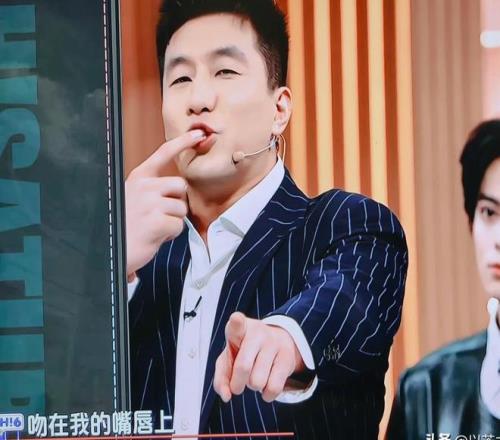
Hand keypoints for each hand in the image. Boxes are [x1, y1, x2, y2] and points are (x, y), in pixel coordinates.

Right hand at [125, 130, 205, 275]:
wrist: (111, 251)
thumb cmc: (126, 226)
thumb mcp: (135, 199)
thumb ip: (153, 189)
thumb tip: (178, 188)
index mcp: (138, 178)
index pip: (162, 154)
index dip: (182, 142)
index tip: (198, 133)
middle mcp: (143, 186)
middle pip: (181, 186)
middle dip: (177, 202)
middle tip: (160, 215)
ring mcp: (149, 203)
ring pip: (182, 208)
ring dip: (173, 221)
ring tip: (154, 227)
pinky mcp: (156, 221)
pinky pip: (178, 226)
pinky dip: (170, 234)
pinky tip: (155, 236)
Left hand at [214, 312, 304, 402]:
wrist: (276, 341)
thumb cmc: (244, 352)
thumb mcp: (229, 359)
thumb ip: (221, 378)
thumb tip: (227, 396)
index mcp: (239, 328)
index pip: (237, 324)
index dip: (236, 322)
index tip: (236, 319)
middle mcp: (257, 332)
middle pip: (243, 367)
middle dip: (237, 384)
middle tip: (238, 384)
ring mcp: (274, 343)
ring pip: (258, 381)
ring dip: (253, 387)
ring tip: (256, 376)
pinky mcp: (288, 357)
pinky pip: (274, 388)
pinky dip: (267, 394)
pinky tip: (267, 385)